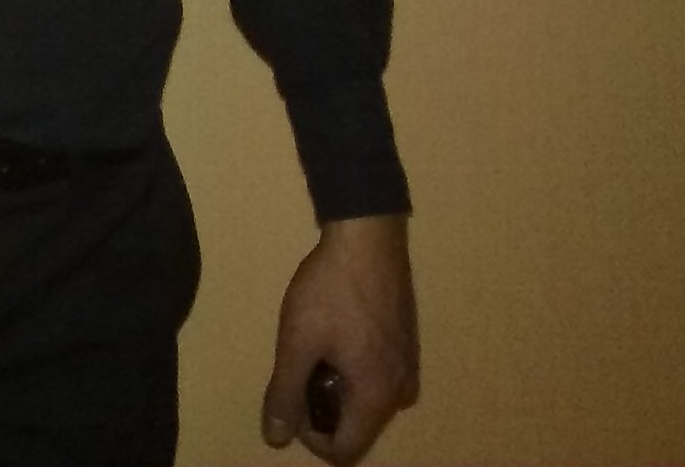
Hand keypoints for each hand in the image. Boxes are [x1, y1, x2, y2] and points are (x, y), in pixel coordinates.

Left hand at [261, 213, 419, 462]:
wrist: (368, 239)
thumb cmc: (330, 292)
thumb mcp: (297, 344)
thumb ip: (285, 394)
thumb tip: (276, 437)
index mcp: (377, 397)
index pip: (345, 449)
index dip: (310, 438)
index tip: (289, 404)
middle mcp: (401, 391)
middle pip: (357, 426)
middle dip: (321, 409)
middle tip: (296, 372)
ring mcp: (409, 367)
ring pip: (367, 401)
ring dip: (336, 389)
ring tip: (311, 351)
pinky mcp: (407, 344)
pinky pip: (377, 378)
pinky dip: (352, 371)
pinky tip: (333, 337)